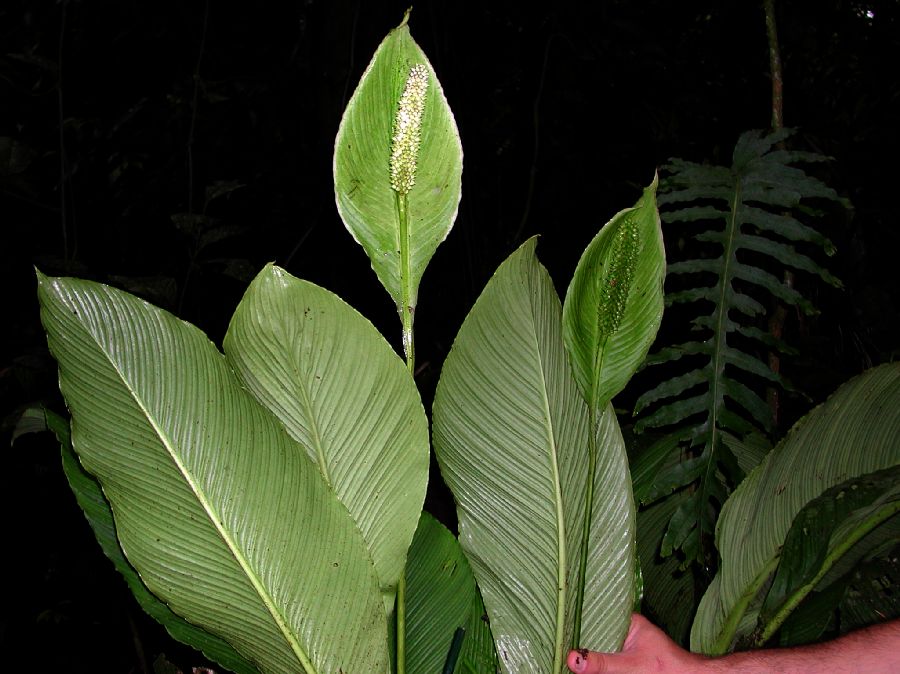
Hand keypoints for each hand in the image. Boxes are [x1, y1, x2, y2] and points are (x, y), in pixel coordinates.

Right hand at [567, 614, 704, 673]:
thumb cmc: (667, 668)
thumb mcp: (630, 666)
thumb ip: (602, 664)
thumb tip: (572, 659)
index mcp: (626, 622)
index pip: (594, 615)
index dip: (575, 621)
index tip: (557, 627)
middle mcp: (624, 632)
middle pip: (593, 634)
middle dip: (577, 641)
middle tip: (556, 644)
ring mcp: (625, 648)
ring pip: (598, 648)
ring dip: (586, 654)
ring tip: (562, 652)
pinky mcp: (626, 662)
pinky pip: (605, 660)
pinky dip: (595, 663)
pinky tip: (582, 667)